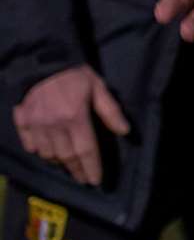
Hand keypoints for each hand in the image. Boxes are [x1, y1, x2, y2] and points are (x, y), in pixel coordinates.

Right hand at [12, 66, 130, 185]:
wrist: (42, 59)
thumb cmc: (75, 73)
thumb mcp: (98, 87)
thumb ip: (110, 111)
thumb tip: (125, 131)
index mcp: (75, 117)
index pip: (86, 150)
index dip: (91, 167)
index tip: (95, 181)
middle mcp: (54, 125)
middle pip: (67, 156)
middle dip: (77, 170)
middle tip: (83, 179)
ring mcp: (36, 125)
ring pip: (47, 154)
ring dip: (59, 162)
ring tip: (69, 165)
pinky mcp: (22, 121)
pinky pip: (30, 145)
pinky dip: (39, 152)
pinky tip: (47, 153)